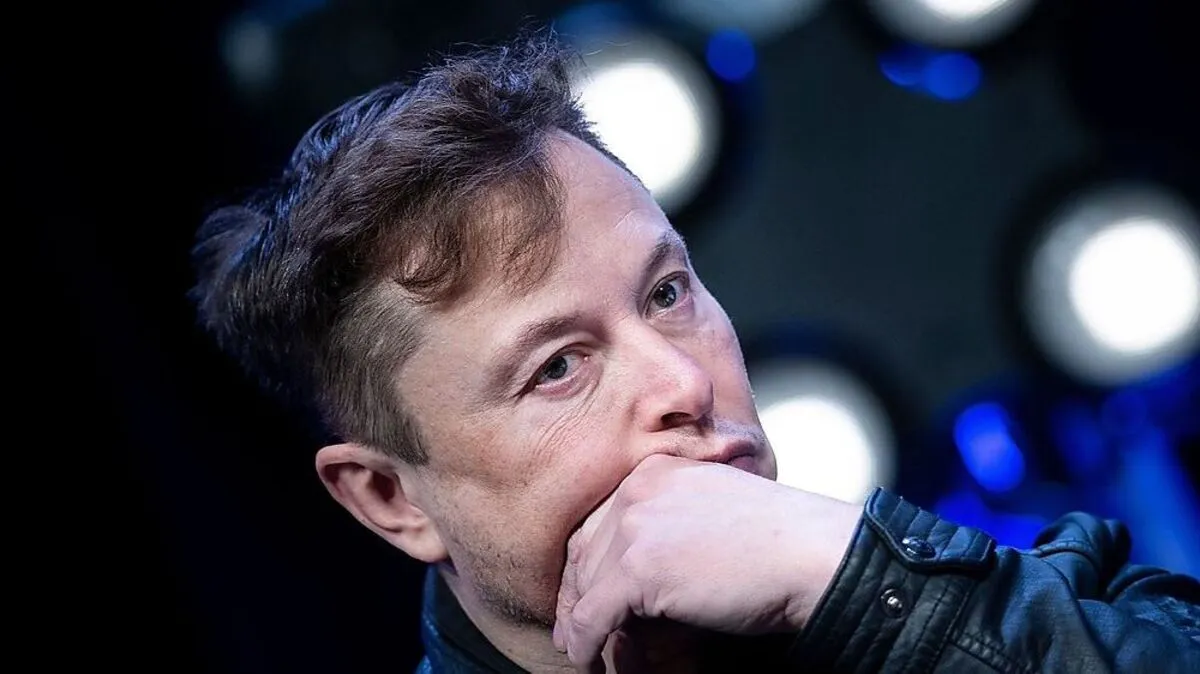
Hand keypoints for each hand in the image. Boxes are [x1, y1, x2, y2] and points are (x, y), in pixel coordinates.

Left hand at [553, 453, 860, 669]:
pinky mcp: (638, 570)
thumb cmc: (780, 539)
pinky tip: (587, 658)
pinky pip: (593, 616)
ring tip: (580, 649)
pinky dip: (586, 642)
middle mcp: (638, 490)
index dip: (588, 563)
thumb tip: (638, 573)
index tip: (584, 593)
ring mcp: (636, 527)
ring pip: (585, 585)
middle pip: (585, 550)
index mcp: (656, 471)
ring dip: (579, 623)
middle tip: (574, 628)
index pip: (601, 520)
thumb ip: (671, 525)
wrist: (811, 553)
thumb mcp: (713, 511)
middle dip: (577, 593)